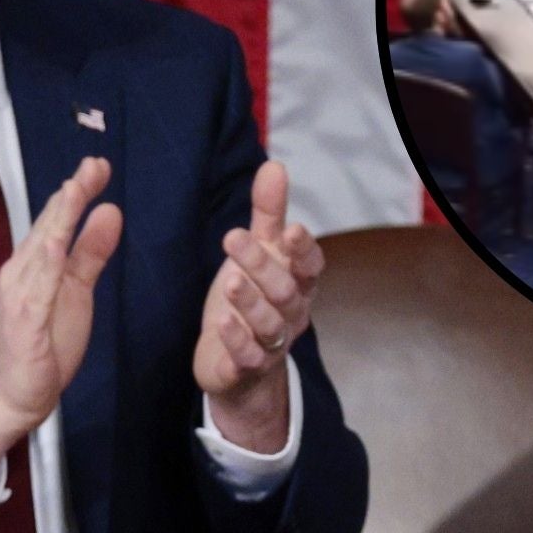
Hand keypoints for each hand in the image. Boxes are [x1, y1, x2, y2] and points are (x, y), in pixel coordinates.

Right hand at [0, 157, 121, 476]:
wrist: (16, 393)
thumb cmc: (44, 340)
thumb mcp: (78, 289)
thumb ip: (91, 251)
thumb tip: (110, 211)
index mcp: (38, 262)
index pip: (59, 219)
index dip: (78, 191)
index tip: (100, 165)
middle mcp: (23, 271)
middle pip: (49, 225)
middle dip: (71, 194)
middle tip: (94, 163)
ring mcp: (20, 294)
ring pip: (41, 250)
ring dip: (58, 219)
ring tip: (75, 189)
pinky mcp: (23, 321)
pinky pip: (34, 290)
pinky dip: (44, 265)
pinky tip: (55, 244)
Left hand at [193, 161, 323, 452]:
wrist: (235, 364)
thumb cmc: (252, 297)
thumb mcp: (260, 252)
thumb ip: (269, 214)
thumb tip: (274, 166)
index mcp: (298, 282)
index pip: (311, 265)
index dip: (303, 250)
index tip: (290, 230)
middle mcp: (291, 314)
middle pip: (285, 291)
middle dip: (263, 265)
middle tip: (233, 237)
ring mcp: (271, 343)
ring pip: (270, 324)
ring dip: (251, 303)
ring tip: (231, 281)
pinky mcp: (246, 367)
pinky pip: (248, 356)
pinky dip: (237, 340)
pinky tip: (221, 322)